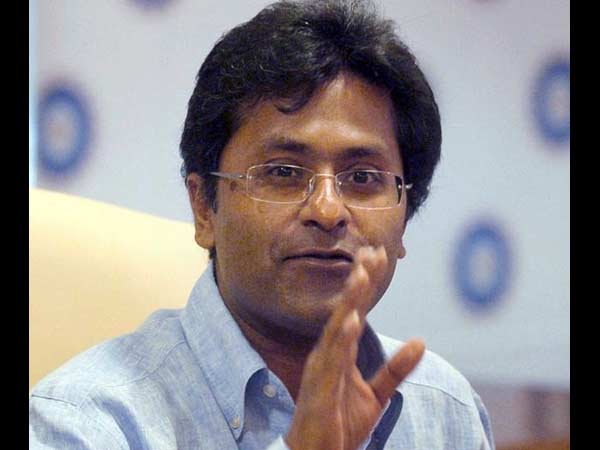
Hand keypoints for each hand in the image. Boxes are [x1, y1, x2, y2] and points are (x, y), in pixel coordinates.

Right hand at [284, 246, 424, 449]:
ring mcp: (322, 370)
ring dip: (349, 302)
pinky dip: (340, 339)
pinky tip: (350, 320)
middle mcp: (328, 355)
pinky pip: (330, 361)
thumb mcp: (376, 395)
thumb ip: (397, 369)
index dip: (366, 283)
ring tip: (361, 276)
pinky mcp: (318, 389)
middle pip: (345, 311)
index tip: (379, 255)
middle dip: (358, 282)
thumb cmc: (340, 424)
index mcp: (341, 353)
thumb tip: (420, 341)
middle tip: (371, 252)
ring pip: (336, 329)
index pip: (355, 310)